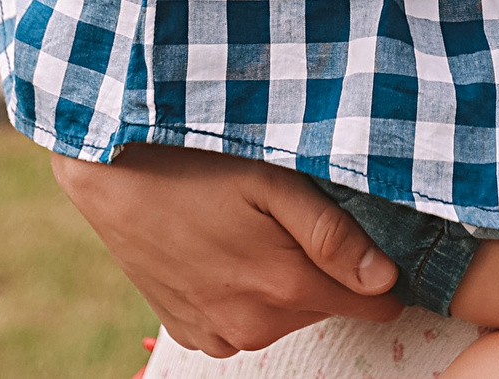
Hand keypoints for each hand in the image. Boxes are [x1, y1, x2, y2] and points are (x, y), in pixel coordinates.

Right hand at [49, 145, 403, 357]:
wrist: (111, 174)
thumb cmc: (195, 162)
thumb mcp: (273, 179)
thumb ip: (333, 234)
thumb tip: (387, 280)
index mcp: (285, 287)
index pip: (372, 303)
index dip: (381, 273)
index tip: (372, 238)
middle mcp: (254, 325)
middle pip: (324, 305)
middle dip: (321, 268)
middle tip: (288, 214)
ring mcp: (218, 335)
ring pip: (282, 315)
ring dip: (280, 281)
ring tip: (247, 228)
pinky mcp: (188, 333)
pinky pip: (239, 323)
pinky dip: (242, 295)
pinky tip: (222, 251)